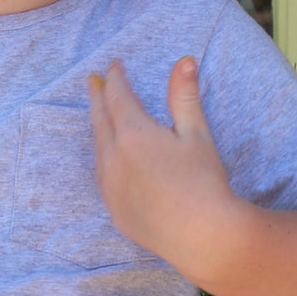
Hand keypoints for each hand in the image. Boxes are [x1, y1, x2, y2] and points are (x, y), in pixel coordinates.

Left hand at [87, 55, 237, 279]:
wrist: (200, 235)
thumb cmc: (203, 182)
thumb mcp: (196, 134)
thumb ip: (184, 96)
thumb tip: (184, 60)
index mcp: (133, 134)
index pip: (118, 97)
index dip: (116, 79)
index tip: (114, 66)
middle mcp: (113, 158)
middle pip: (100, 119)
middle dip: (98, 97)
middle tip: (93, 81)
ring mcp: (109, 185)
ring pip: (98, 147)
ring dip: (98, 126)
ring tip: (100, 113)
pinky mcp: (113, 207)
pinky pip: (102, 173)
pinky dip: (103, 155)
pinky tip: (109, 156)